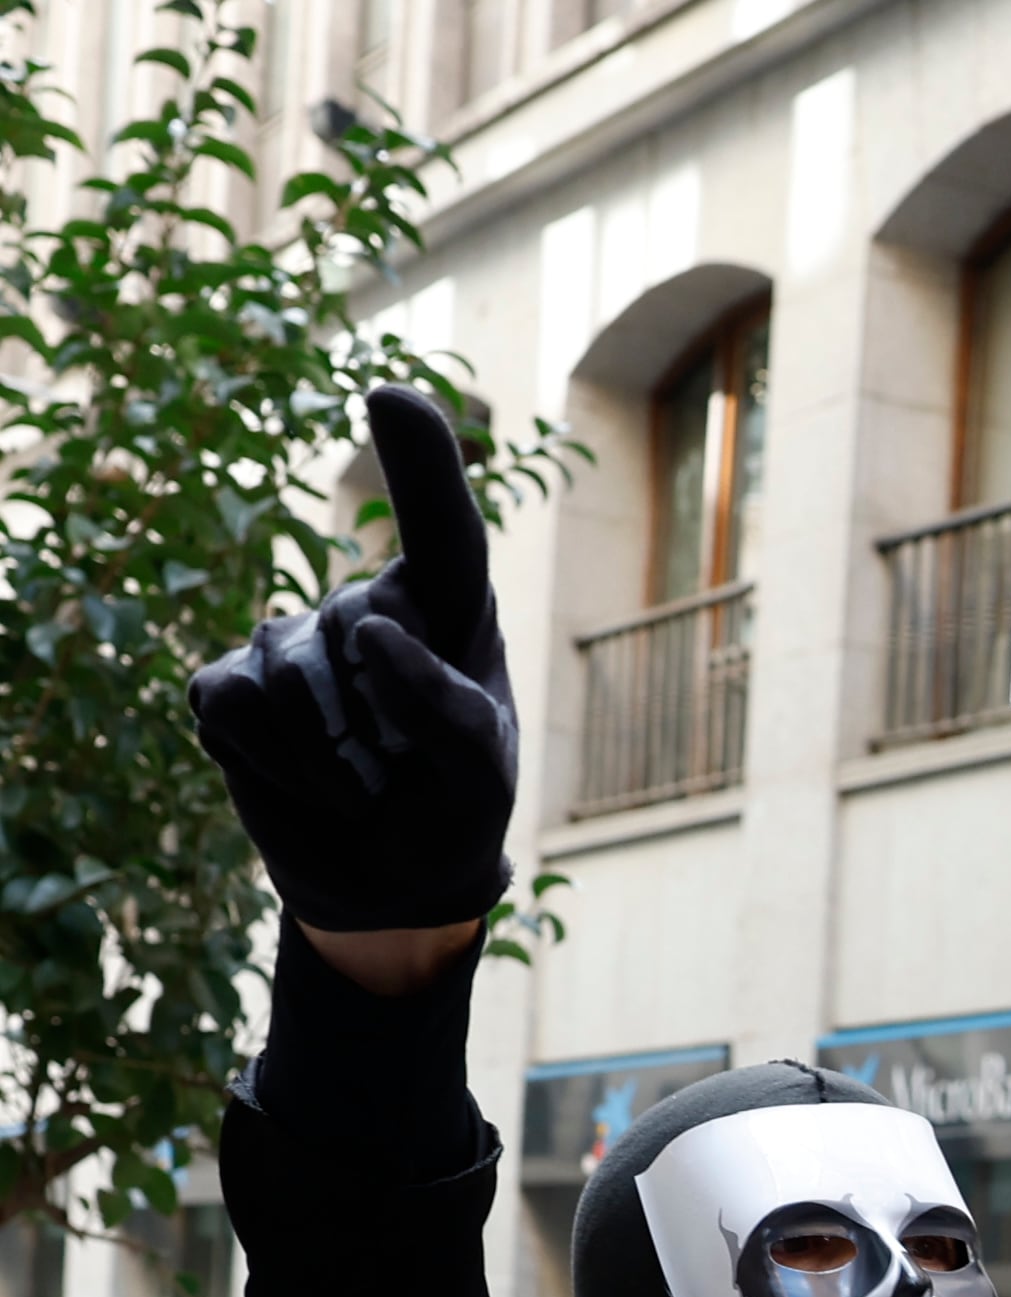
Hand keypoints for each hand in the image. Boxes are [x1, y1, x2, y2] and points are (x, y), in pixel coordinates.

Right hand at [188, 387, 516, 940]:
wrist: (388, 880)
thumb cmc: (452, 810)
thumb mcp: (481, 775)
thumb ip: (447, 708)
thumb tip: (370, 629)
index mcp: (449, 612)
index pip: (444, 532)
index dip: (419, 463)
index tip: (386, 396)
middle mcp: (365, 607)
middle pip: (363, 632)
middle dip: (388, 726)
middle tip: (406, 772)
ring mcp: (285, 640)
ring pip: (292, 679)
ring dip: (334, 760)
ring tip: (363, 784)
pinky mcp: (224, 686)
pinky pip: (232, 712)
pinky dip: (274, 767)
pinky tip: (307, 784)